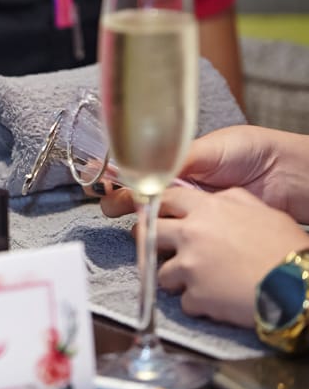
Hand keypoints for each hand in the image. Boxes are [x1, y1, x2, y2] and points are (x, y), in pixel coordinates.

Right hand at [101, 125, 308, 220]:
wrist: (292, 175)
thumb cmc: (254, 153)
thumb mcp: (210, 148)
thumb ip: (177, 159)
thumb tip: (144, 170)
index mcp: (178, 168)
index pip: (139, 175)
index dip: (118, 180)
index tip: (99, 184)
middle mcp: (181, 193)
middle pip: (140, 201)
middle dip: (120, 203)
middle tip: (111, 208)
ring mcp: (193, 216)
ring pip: (156, 222)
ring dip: (139, 223)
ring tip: (130, 223)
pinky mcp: (208, 236)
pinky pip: (181, 239)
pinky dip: (164, 240)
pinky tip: (153, 238)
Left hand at [148, 186, 308, 326]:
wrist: (299, 286)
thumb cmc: (288, 249)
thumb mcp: (263, 212)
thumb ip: (232, 201)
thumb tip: (217, 198)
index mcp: (209, 209)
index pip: (167, 199)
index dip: (158, 209)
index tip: (156, 217)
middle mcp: (192, 234)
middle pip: (147, 233)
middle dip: (150, 242)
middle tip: (161, 250)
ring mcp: (190, 265)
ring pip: (161, 273)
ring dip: (177, 279)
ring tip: (201, 283)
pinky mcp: (195, 295)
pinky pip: (184, 301)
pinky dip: (198, 304)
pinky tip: (218, 301)